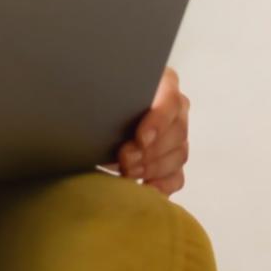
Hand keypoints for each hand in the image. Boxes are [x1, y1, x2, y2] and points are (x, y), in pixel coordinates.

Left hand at [107, 65, 189, 195]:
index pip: (170, 100)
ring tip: (127, 172)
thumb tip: (97, 105)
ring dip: (151, 167)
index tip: (139, 139)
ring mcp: (177, 136)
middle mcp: (176, 109)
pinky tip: (145, 189)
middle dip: (149, 150)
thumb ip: (106, 93)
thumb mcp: (101, 89)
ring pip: (178, 155)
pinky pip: (176, 176)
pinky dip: (161, 185)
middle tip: (124, 159)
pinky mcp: (172, 161)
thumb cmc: (96, 96)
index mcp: (163, 82)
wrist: (92, 113)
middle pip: (176, 132)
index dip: (157, 122)